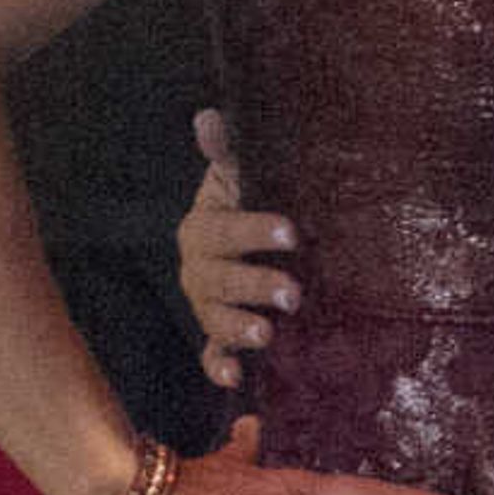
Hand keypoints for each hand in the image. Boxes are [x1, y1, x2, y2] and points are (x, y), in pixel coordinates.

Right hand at [178, 105, 302, 388]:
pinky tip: (236, 378)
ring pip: (212, 320)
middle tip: (294, 293)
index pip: (221, 230)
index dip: (253, 232)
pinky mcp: (219, 335)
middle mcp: (199, 270)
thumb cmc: (255, 202)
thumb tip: (208, 116)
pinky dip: (220, 367)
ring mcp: (207, 305)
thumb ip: (228, 151)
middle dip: (253, 287)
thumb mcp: (244, 174)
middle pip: (216, 281)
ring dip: (237, 329)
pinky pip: (212, 355)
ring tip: (268, 335)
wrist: (258, 239)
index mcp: (203, 228)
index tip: (291, 233)